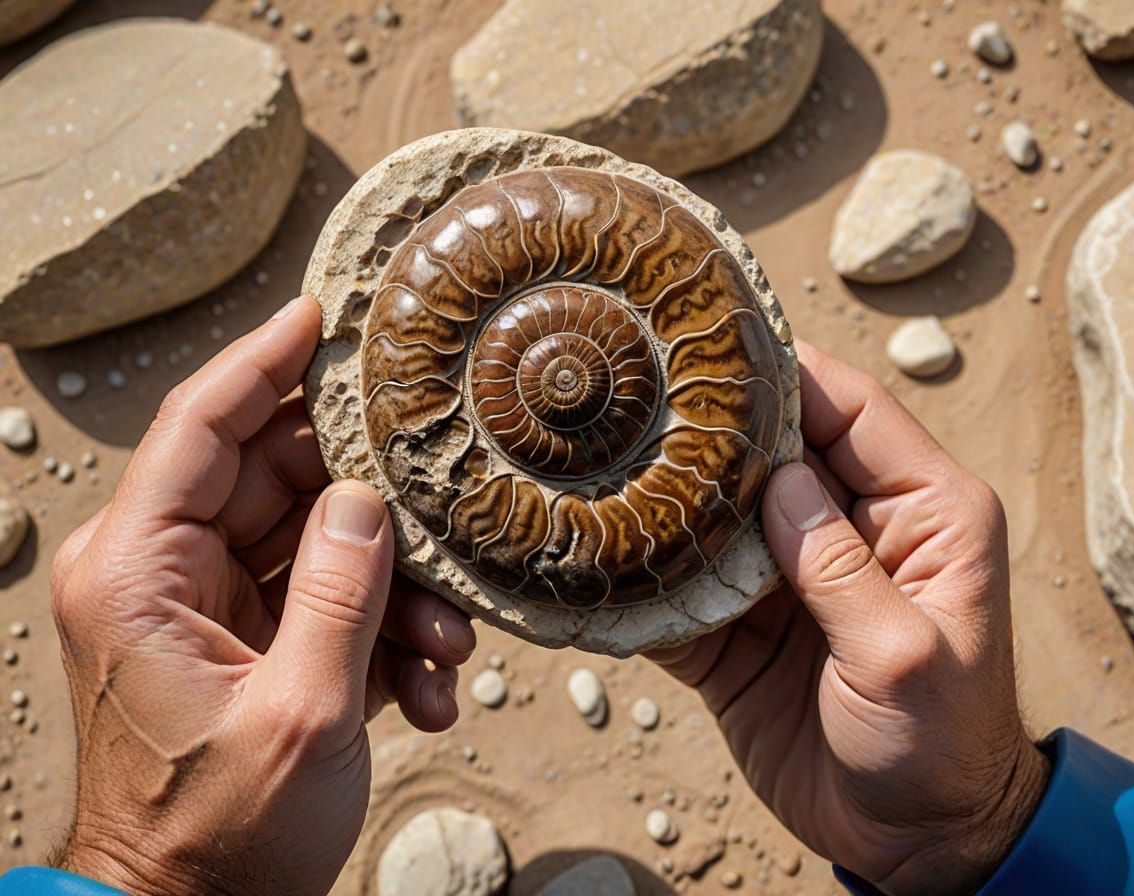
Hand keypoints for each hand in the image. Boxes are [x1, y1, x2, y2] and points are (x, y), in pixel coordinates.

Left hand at [49, 297, 476, 895]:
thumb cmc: (218, 836)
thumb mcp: (300, 714)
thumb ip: (342, 592)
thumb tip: (368, 500)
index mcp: (138, 570)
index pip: (201, 425)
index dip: (264, 360)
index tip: (319, 314)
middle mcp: (162, 573)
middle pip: (275, 476)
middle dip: (367, 499)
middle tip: (436, 498)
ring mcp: (205, 605)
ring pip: (313, 537)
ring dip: (389, 583)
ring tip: (442, 643)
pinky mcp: (247, 638)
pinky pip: (321, 595)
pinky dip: (378, 629)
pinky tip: (423, 686)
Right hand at [649, 341, 1048, 895]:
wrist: (910, 843)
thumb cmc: (941, 746)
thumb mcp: (905, 656)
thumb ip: (842, 567)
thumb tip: (780, 481)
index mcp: (923, 513)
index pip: (851, 411)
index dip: (789, 372)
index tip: (717, 338)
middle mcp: (852, 530)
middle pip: (774, 450)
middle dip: (712, 427)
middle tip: (639, 393)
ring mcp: (790, 577)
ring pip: (720, 511)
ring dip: (670, 495)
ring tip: (604, 460)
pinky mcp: (740, 629)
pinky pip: (686, 585)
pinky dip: (648, 573)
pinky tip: (600, 549)